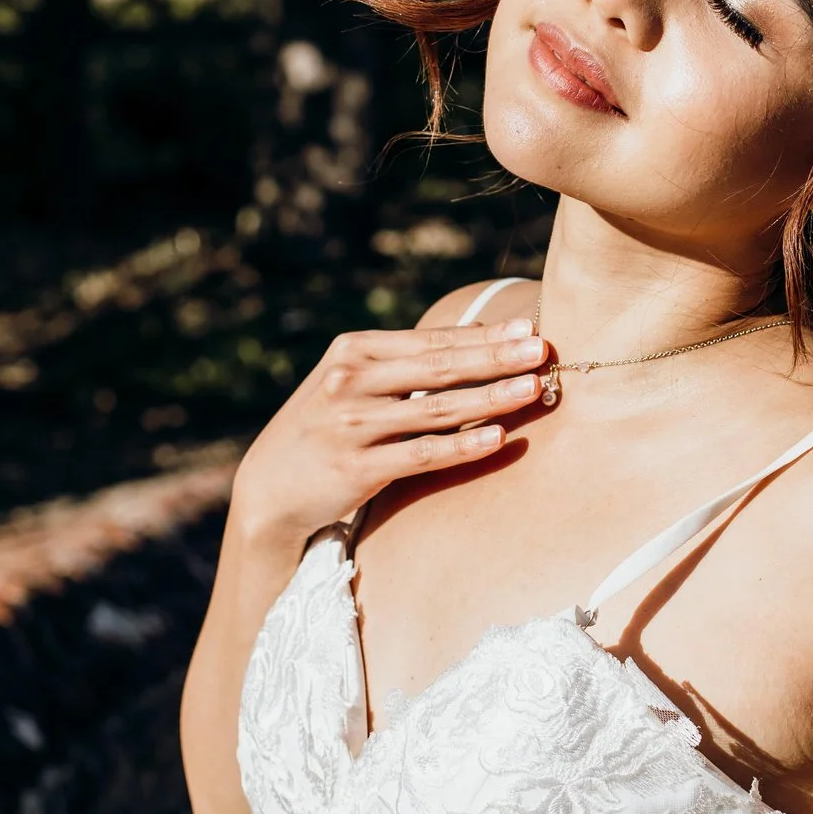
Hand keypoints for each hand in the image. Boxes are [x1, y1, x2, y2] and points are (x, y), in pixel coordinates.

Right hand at [229, 317, 546, 545]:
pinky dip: (462, 445)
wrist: (270, 486)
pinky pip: (421, 454)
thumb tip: (479, 338)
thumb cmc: (327, 427)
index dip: (484, 334)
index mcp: (354, 350)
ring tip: (534, 387)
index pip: (431, 340)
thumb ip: (404, 362)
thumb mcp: (353, 383)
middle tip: (542, 349)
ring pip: (436, 408)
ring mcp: (352, 425)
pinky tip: (499, 438)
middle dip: (496, 357)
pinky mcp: (357, 468)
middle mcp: (350, 381)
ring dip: (491, 397)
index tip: (529, 326)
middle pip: (439, 367)